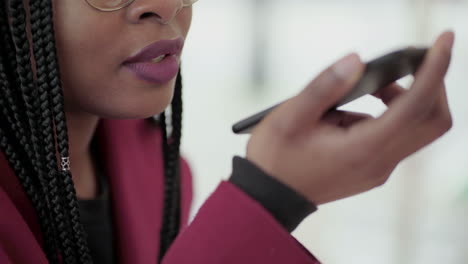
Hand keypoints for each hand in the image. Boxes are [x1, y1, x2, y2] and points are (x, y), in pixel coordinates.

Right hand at [246, 31, 453, 204]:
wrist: (270, 196)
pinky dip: (394, 113)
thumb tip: (356, 60)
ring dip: (409, 98)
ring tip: (373, 86)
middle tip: (409, 61)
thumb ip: (325, 86)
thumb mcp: (291, 117)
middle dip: (431, 84)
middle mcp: (380, 163)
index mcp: (363, 149)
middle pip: (432, 120)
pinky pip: (399, 137)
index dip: (434, 70)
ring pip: (418, 129)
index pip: (415, 106)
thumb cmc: (276, 158)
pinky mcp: (373, 168)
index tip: (443, 40)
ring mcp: (379, 169)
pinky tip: (360, 107)